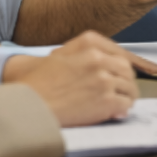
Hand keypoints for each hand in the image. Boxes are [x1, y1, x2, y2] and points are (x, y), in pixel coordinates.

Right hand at [8, 31, 139, 126]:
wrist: (27, 104)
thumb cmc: (36, 82)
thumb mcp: (60, 54)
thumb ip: (82, 52)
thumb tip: (102, 63)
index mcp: (89, 43)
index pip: (118, 51)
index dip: (122, 65)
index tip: (122, 74)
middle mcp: (99, 58)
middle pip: (126, 69)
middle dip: (126, 80)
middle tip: (123, 90)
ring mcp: (104, 80)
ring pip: (129, 87)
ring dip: (127, 95)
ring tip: (121, 102)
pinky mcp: (106, 101)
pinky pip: (125, 104)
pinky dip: (123, 109)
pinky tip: (117, 113)